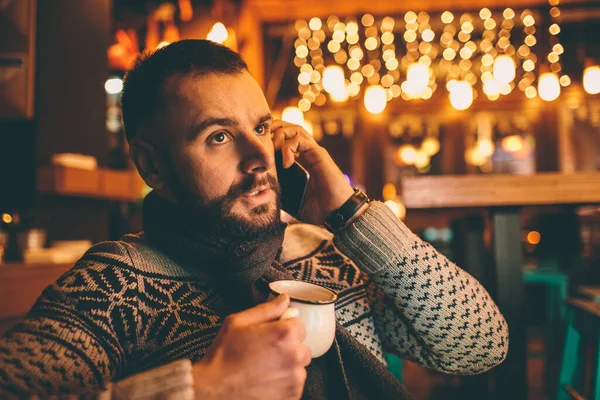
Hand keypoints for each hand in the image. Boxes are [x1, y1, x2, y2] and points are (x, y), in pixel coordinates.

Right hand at [193, 295, 310, 399]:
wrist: (213, 390)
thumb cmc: (223, 356)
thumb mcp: (238, 322)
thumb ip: (266, 309)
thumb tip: (284, 299)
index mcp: (285, 334)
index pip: (299, 325)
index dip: (285, 328)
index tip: (272, 335)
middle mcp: (294, 356)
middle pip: (302, 347)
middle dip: (288, 348)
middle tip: (265, 353)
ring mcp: (295, 379)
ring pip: (299, 368)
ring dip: (287, 367)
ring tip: (263, 369)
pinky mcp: (292, 396)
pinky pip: (295, 385)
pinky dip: (284, 384)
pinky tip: (265, 381)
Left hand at [271, 120, 354, 224]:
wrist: (338, 214)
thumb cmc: (320, 210)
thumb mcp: (294, 201)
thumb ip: (282, 194)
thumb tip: (266, 196)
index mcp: (304, 161)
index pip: (286, 139)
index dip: (272, 139)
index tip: (262, 152)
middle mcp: (310, 153)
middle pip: (290, 128)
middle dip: (274, 130)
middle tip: (264, 146)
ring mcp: (315, 153)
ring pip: (296, 129)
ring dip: (280, 135)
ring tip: (274, 151)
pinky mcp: (319, 155)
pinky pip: (301, 140)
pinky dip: (289, 147)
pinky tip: (286, 163)